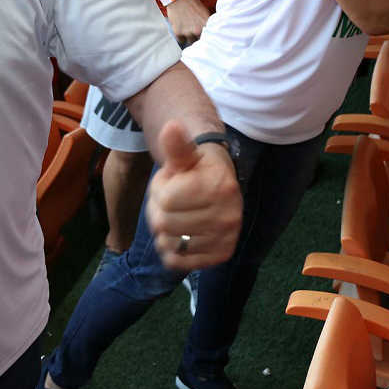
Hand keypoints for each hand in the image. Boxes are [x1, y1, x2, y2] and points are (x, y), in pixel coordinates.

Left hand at [146, 120, 241, 270]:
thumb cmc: (195, 170)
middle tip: (172, 202)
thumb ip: (176, 145)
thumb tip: (171, 126)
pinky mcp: (221, 254)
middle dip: (159, 211)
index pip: (164, 199)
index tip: (172, 183)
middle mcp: (229, 214)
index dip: (159, 189)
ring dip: (163, 231)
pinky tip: (179, 237)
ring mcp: (227, 237)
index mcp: (219, 186)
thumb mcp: (185, 155)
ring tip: (177, 217)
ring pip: (169, 243)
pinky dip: (171, 252)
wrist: (217, 187)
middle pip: (163, 223)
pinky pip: (179, 262)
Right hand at [164, 0, 211, 45]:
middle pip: (200, 41)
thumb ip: (207, 23)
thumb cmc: (192, 3)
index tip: (205, 36)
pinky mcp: (178, 32)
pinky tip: (181, 30)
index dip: (207, 37)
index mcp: (206, 25)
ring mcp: (187, 32)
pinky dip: (181, 37)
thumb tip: (209, 31)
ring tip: (187, 30)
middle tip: (194, 32)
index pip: (209, 37)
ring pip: (190, 41)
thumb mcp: (205, 12)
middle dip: (198, 37)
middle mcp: (198, 30)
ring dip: (189, 37)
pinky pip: (181, 40)